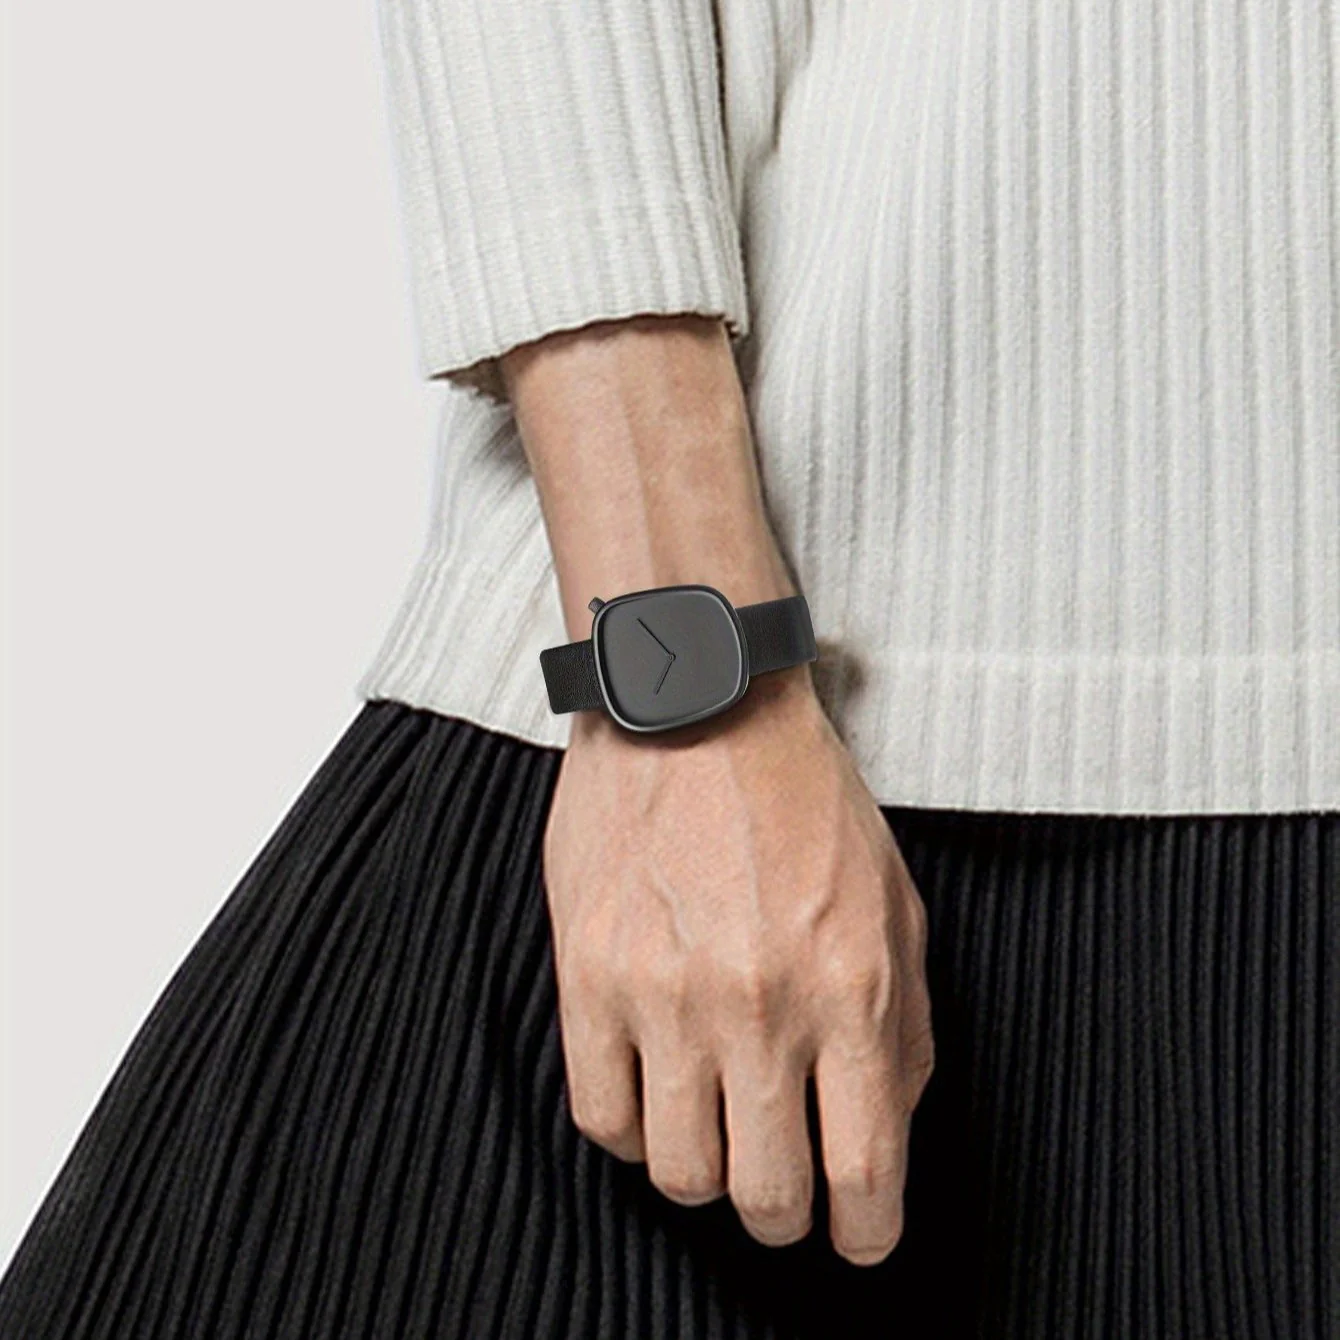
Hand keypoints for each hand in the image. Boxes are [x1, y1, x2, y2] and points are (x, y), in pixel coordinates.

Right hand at [543, 667, 933, 1264]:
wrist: (696, 707)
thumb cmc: (802, 802)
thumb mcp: (894, 905)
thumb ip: (903, 1028)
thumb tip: (882, 1131)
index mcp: (850, 986)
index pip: (864, 1173)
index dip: (867, 1233)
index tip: (858, 1237)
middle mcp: (759, 1004)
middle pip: (766, 1194)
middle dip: (784, 1214)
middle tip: (784, 1188)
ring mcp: (663, 992)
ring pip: (679, 1171)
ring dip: (707, 1171)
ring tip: (716, 1126)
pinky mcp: (588, 972)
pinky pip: (600, 1116)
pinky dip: (633, 1129)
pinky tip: (655, 1090)